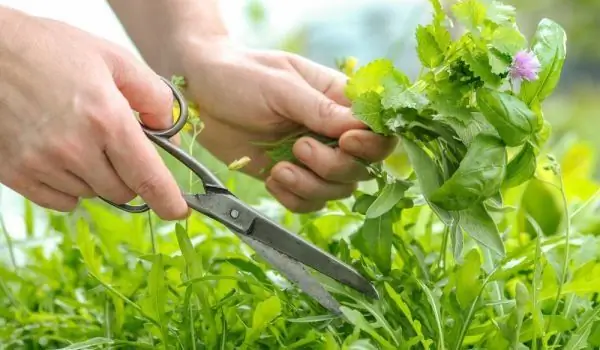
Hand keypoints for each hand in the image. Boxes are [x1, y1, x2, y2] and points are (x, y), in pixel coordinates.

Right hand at [0, 8, 187, 219]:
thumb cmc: (50, 50)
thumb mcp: (114, 59)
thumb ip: (153, 95)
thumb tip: (170, 132)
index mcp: (106, 119)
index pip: (148, 177)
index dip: (168, 200)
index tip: (178, 211)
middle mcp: (74, 149)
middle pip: (122, 192)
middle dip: (130, 175)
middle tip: (118, 146)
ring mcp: (41, 164)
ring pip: (91, 195)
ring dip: (97, 177)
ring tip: (81, 139)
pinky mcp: (15, 173)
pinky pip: (60, 201)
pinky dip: (70, 187)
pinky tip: (62, 157)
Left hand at [171, 39, 396, 212]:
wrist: (196, 94)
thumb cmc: (239, 75)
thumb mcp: (281, 85)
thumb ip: (320, 109)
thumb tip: (359, 129)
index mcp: (337, 100)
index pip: (377, 129)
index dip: (371, 144)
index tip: (346, 142)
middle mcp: (330, 131)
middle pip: (361, 167)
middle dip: (333, 167)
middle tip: (300, 148)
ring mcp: (311, 157)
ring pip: (337, 190)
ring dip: (311, 185)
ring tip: (280, 168)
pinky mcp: (289, 176)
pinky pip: (308, 203)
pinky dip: (293, 198)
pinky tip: (272, 179)